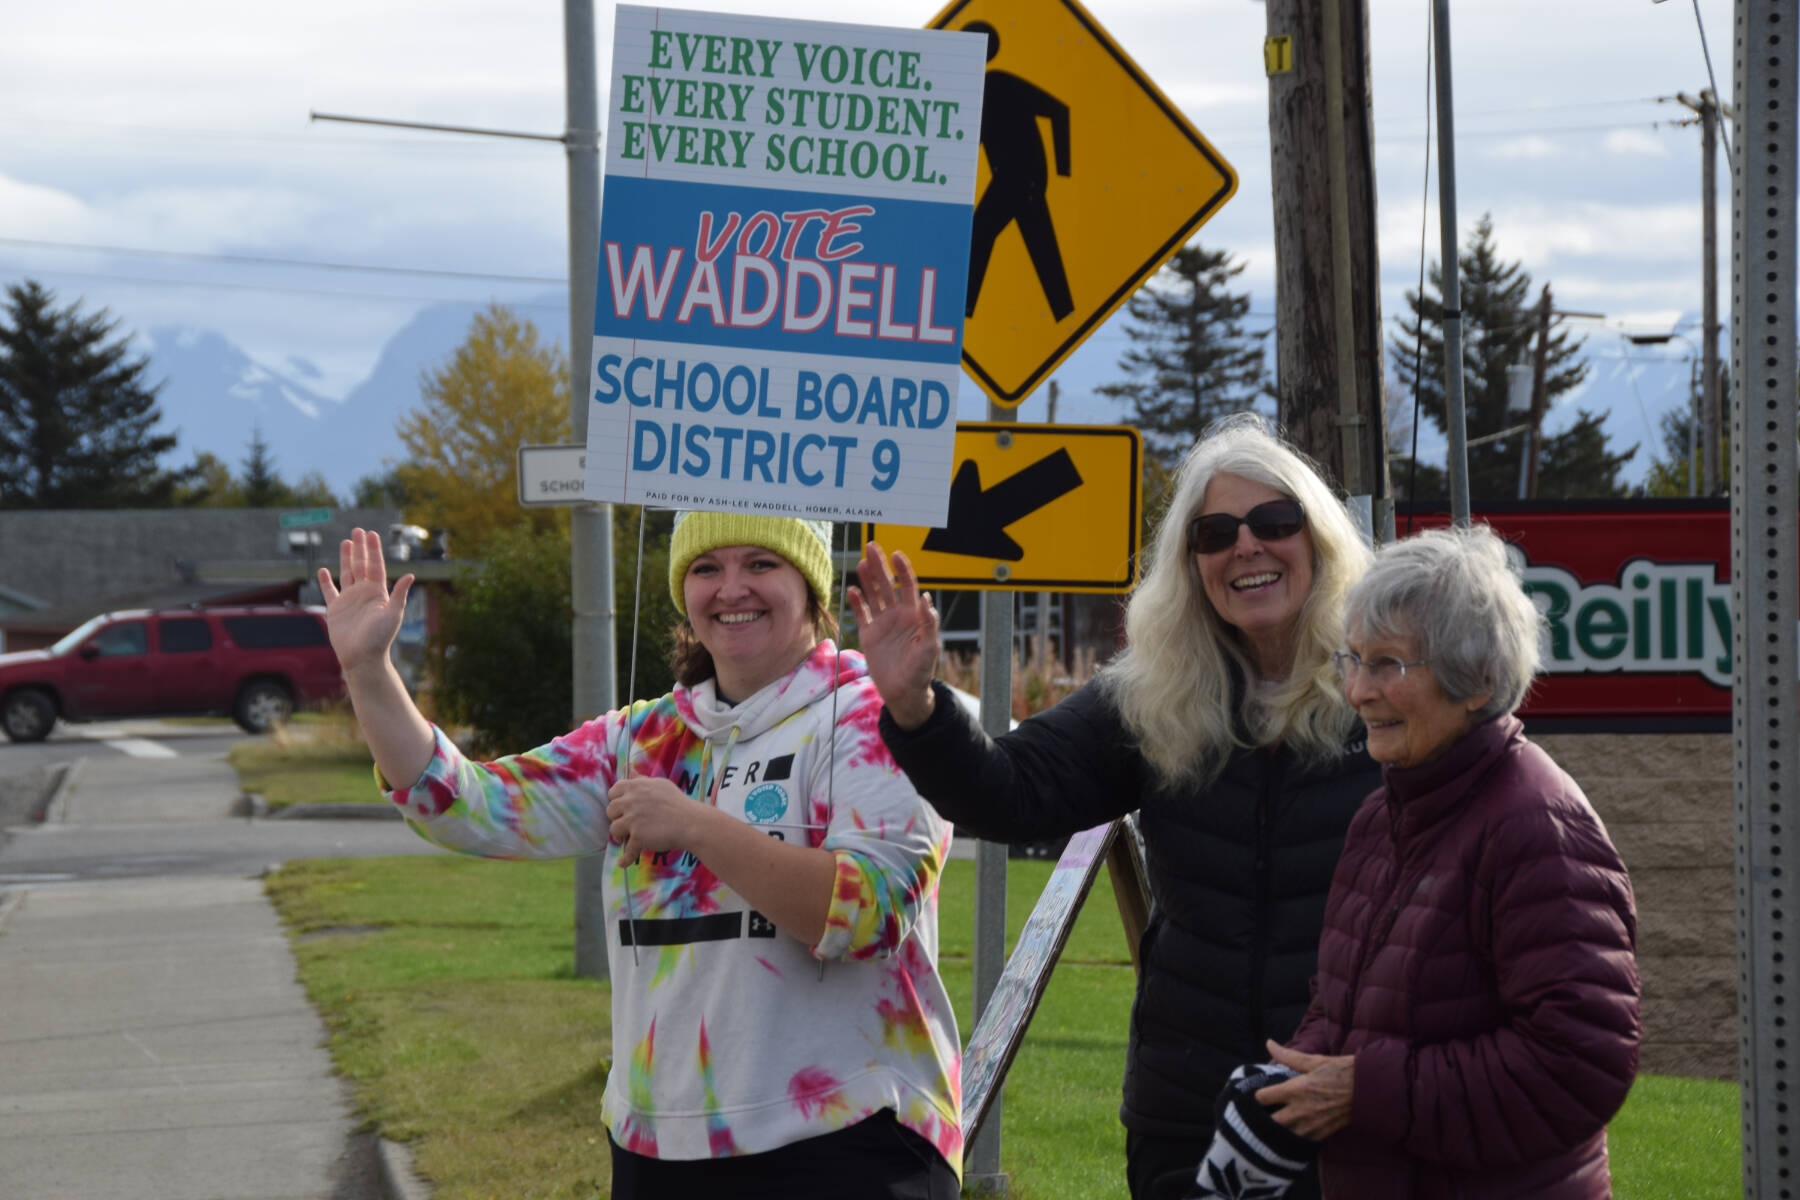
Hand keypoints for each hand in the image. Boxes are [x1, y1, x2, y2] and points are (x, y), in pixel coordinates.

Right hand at [318, 527, 413, 676]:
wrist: (363, 658)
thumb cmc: (380, 638)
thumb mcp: (393, 614)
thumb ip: (400, 594)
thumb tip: (411, 575)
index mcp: (378, 592)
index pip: (375, 566)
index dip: (373, 550)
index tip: (371, 533)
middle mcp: (364, 593)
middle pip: (361, 565)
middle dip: (360, 548)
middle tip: (358, 530)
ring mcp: (350, 600)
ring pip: (347, 573)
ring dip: (346, 558)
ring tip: (346, 542)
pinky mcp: (336, 610)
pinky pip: (330, 592)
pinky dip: (326, 582)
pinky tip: (324, 571)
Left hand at [607, 776, 702, 863]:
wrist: (691, 822)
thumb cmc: (678, 804)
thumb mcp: (660, 785)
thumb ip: (642, 779)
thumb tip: (630, 771)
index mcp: (636, 786)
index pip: (614, 791)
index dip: (617, 800)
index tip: (623, 807)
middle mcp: (631, 801)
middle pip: (611, 810)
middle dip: (617, 817)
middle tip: (627, 823)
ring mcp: (633, 819)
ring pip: (614, 829)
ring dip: (619, 835)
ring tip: (626, 839)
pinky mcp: (638, 836)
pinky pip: (626, 850)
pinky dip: (625, 858)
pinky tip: (623, 863)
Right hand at [845, 541, 939, 729]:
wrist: (904, 693)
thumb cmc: (921, 672)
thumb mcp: (930, 648)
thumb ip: (929, 624)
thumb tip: (927, 599)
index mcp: (914, 615)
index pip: (909, 586)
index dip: (903, 570)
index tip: (896, 555)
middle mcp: (898, 615)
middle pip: (887, 585)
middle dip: (880, 566)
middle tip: (871, 547)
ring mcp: (883, 624)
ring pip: (873, 595)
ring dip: (867, 579)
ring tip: (861, 563)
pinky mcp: (869, 635)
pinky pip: (861, 614)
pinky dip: (856, 602)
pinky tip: (852, 590)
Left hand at [1257, 1039, 1354, 1140]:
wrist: (1369, 1089)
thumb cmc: (1342, 1071)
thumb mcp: (1314, 1061)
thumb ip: (1288, 1056)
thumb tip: (1268, 1043)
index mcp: (1297, 1088)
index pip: (1264, 1098)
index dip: (1258, 1096)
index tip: (1259, 1095)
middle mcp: (1302, 1109)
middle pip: (1270, 1122)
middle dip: (1263, 1118)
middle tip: (1262, 1113)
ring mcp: (1313, 1124)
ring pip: (1284, 1135)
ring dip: (1278, 1129)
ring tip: (1275, 1122)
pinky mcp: (1323, 1134)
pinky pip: (1301, 1141)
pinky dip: (1294, 1137)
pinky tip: (1293, 1130)